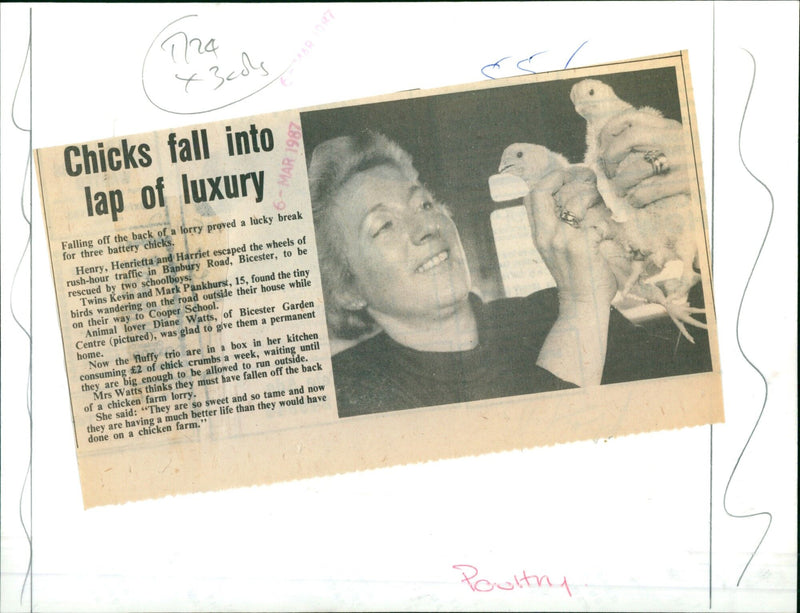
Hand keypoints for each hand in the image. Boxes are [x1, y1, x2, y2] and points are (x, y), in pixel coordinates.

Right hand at [527, 167, 616, 307]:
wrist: (582, 302)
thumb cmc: (575, 274)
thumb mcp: (555, 249)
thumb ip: (555, 226)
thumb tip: (569, 195)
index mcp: (538, 235)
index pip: (532, 196)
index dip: (548, 180)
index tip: (567, 176)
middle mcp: (546, 235)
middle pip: (544, 192)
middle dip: (567, 178)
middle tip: (588, 179)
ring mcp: (563, 240)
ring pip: (574, 199)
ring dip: (591, 194)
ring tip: (602, 200)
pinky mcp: (582, 246)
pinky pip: (595, 219)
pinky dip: (605, 219)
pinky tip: (608, 227)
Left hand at [597, 112, 690, 207]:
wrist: (728, 172)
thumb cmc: (693, 159)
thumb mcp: (675, 141)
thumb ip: (651, 139)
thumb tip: (611, 149)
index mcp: (670, 127)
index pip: (631, 117)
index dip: (609, 131)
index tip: (602, 146)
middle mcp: (675, 139)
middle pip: (629, 138)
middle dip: (610, 156)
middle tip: (609, 171)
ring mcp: (681, 161)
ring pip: (636, 169)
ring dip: (620, 182)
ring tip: (619, 190)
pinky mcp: (685, 183)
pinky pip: (650, 191)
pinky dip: (636, 198)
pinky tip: (635, 201)